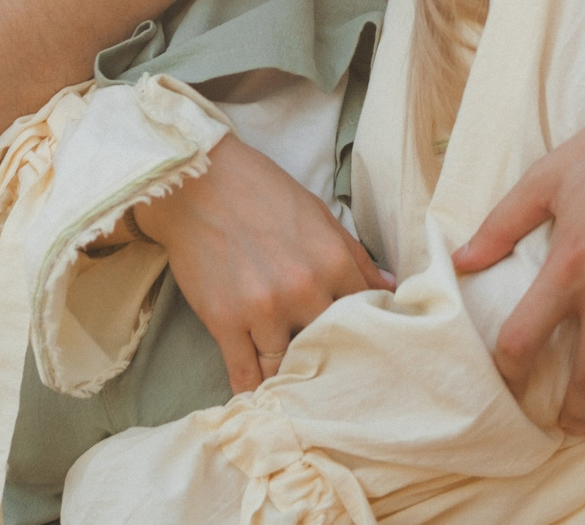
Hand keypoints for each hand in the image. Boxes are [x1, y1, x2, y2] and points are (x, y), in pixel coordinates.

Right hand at [133, 132, 394, 392]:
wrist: (195, 182)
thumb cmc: (260, 191)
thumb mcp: (318, 213)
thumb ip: (355, 255)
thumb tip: (389, 287)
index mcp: (332, 261)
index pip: (365, 314)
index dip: (367, 331)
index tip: (366, 348)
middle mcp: (303, 290)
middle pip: (331, 345)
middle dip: (332, 359)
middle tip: (337, 375)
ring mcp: (263, 311)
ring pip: (288, 365)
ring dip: (292, 377)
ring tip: (299, 390)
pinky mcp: (225, 323)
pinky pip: (244, 374)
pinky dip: (253, 393)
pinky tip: (261, 402)